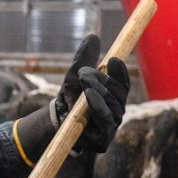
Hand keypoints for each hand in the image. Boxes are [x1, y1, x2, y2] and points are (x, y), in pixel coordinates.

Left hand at [53, 36, 128, 151]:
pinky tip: (88, 97)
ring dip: (99, 92)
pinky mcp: (103, 141)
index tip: (113, 59)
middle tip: (86, 72)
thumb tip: (93, 36)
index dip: (120, 72)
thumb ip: (84, 59)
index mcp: (114, 97)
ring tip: (86, 83)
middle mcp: (116, 112)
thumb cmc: (70, 98)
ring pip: (113, 107)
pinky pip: (105, 123)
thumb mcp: (74, 76)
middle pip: (118, 94)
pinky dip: (97, 108)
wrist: (54, 122)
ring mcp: (111, 127)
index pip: (123, 83)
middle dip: (103, 81)